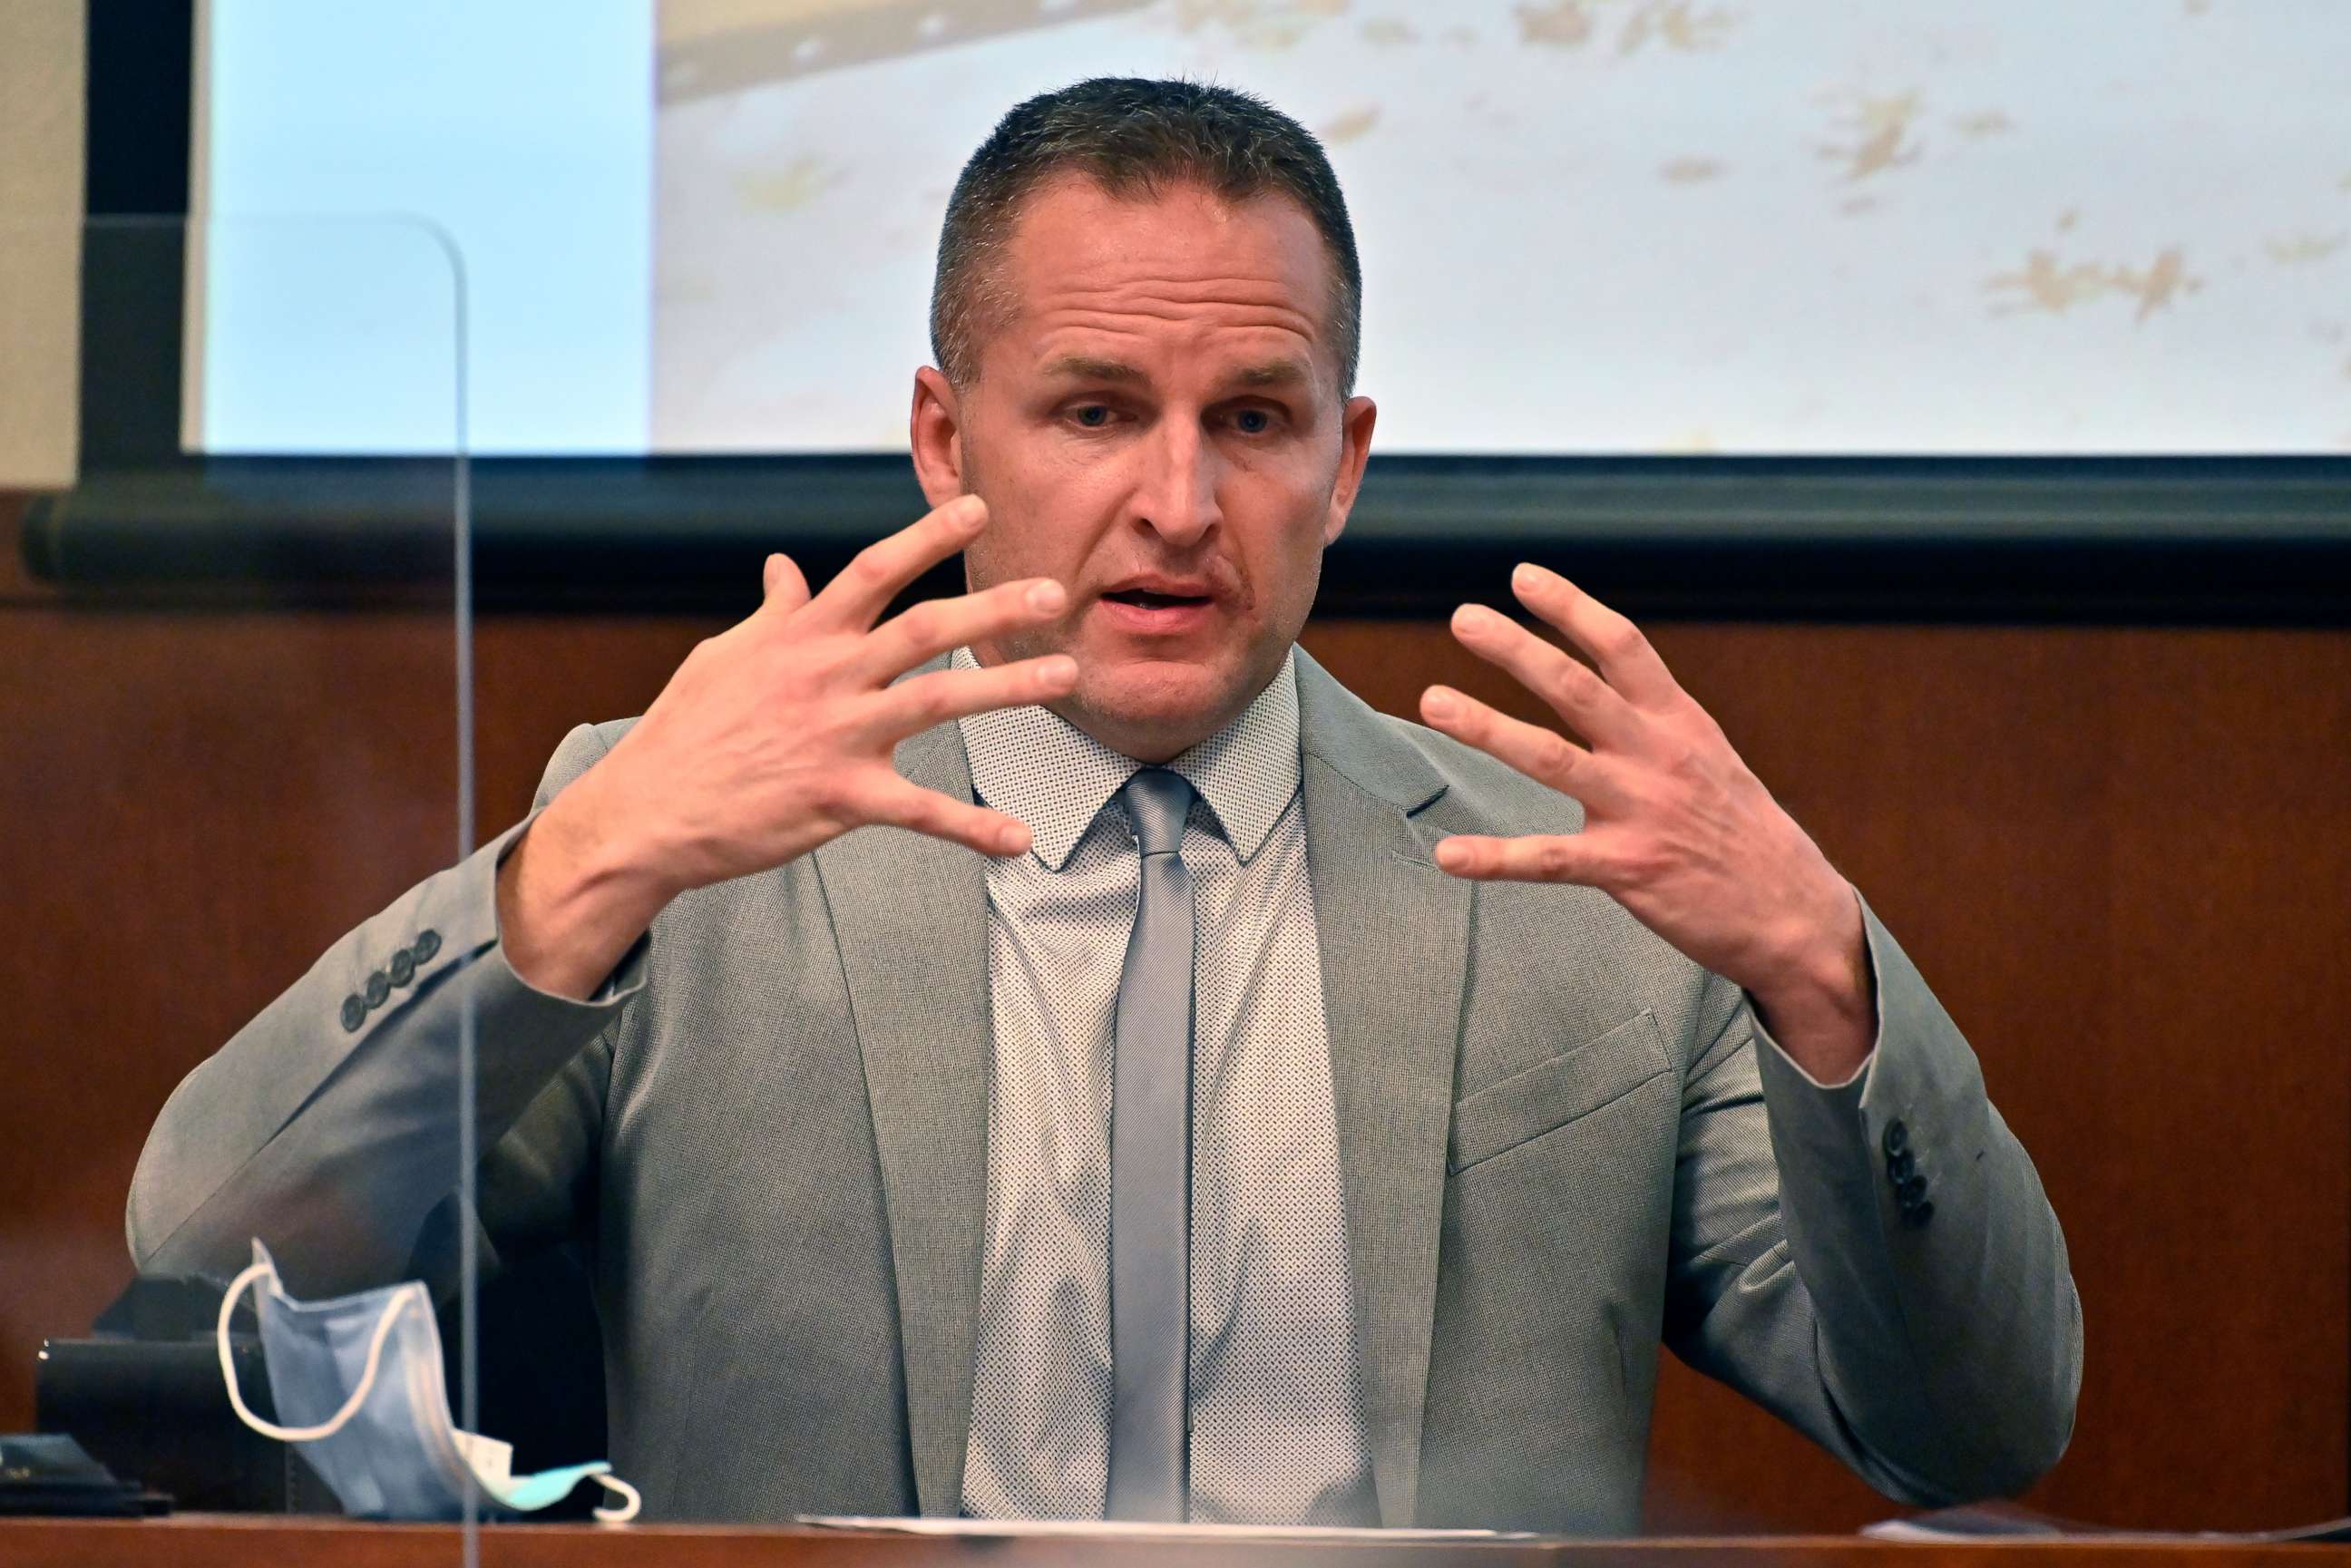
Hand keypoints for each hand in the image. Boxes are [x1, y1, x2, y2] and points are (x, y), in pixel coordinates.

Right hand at [498, 494, 1077, 997]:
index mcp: (802, 636)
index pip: (875, 570)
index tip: (979, 509)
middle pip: (924, 627)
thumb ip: (772, 613)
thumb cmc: (684, 732)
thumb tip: (783, 567)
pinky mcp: (840, 797)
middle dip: (993, 606)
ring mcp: (836, 735)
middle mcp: (826, 676)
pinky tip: (1020, 838)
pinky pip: (921, 811)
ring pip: (938, 701)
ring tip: (1065, 675)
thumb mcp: (724, 657)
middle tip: (1055, 592)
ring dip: (1008, 688)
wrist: (646, 812)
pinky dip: (974, 828)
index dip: (929, 536)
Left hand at [1418, 563, 1873, 1079]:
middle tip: (1463, 617)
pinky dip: (1494, 858)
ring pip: (1551, 758)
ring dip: (1487, 727)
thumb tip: (1602, 682)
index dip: (1572, 607)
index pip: (1622, 646)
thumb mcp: (1709, 759)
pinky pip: (1548, 859)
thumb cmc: (1743, 835)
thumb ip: (1654, 724)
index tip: (1522, 575)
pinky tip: (1449, 855)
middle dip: (1517, 648)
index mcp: (1679, 723)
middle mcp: (1658, 756)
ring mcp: (1641, 810)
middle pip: (1577, 688)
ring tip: (1434, 702)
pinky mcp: (1627, 869)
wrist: (1795, 916)